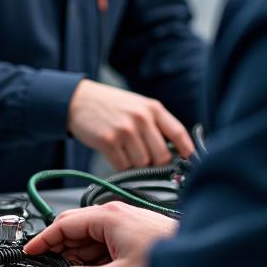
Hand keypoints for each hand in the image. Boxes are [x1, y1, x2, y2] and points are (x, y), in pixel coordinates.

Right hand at [23, 203, 176, 266]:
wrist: (198, 261)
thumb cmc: (165, 262)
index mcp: (107, 217)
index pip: (63, 224)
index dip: (44, 239)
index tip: (31, 250)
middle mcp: (113, 214)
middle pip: (74, 226)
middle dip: (60, 247)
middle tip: (49, 265)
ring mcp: (123, 221)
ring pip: (88, 234)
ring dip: (78, 253)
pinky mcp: (131, 231)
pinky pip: (102, 239)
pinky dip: (93, 254)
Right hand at [67, 79, 193, 168]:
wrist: (77, 100)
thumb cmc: (110, 105)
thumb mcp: (137, 105)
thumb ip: (156, 124)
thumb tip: (175, 152)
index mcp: (152, 108)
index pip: (179, 133)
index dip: (187, 151)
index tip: (189, 162)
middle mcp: (141, 118)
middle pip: (162, 156)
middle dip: (154, 162)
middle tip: (143, 156)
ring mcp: (125, 130)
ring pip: (142, 163)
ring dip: (134, 163)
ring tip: (124, 149)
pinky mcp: (108, 141)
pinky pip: (123, 166)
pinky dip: (120, 164)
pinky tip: (113, 151)